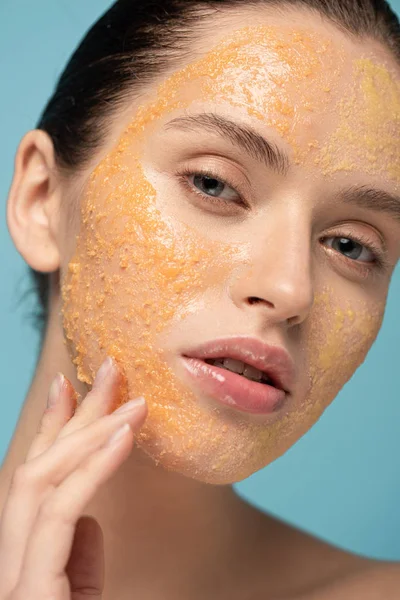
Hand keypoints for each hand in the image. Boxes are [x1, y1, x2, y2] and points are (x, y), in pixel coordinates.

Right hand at [0, 357, 146, 598]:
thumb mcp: (77, 598)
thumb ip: (76, 561)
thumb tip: (90, 522)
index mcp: (18, 561)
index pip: (31, 482)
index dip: (49, 429)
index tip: (67, 388)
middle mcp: (5, 564)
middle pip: (37, 469)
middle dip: (75, 414)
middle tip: (109, 370)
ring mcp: (10, 579)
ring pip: (42, 480)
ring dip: (91, 431)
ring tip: (134, 402)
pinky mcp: (27, 594)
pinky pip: (61, 512)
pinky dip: (93, 468)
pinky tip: (121, 438)